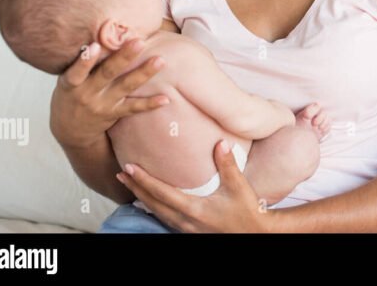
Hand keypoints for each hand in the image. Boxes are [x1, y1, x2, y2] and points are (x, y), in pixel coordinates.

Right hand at [50, 39, 169, 148]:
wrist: (70, 128)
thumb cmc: (71, 93)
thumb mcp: (68, 78)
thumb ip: (82, 62)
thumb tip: (100, 33)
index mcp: (72, 83)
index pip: (77, 71)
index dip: (85, 60)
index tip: (95, 45)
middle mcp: (87, 94)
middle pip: (107, 73)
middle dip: (124, 57)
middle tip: (140, 42)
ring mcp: (102, 105)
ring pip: (126, 87)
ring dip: (144, 73)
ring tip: (160, 61)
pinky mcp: (114, 114)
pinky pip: (134, 108)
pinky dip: (150, 104)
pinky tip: (165, 99)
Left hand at [116, 141, 272, 232]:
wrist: (256, 234)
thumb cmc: (247, 212)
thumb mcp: (238, 187)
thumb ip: (227, 164)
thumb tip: (220, 143)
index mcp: (193, 209)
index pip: (161, 192)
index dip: (144, 180)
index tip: (129, 168)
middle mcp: (185, 221)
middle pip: (152, 204)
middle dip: (135, 188)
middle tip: (121, 174)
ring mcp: (185, 228)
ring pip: (156, 212)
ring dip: (141, 197)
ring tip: (130, 185)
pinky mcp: (189, 230)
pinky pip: (164, 218)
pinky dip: (152, 207)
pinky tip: (150, 201)